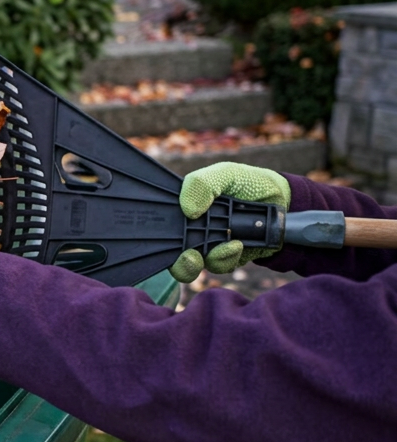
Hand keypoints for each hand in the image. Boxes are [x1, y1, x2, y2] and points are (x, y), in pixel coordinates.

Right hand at [169, 162, 291, 282]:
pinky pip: (218, 266)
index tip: (168, 238)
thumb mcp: (225, 174)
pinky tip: (239, 246)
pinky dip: (227, 259)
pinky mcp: (225, 257)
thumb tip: (187, 210)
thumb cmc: (250, 183)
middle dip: (179, 262)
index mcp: (185, 207)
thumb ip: (203, 184)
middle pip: (171, 253)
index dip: (157, 233)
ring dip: (211, 259)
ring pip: (194, 264)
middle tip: (191, 258)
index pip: (162, 223)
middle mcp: (192, 228)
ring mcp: (207, 244)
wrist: (285, 203)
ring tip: (232, 246)